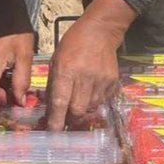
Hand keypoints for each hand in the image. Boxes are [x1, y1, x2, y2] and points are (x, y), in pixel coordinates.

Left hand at [46, 0, 135, 130]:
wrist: (100, 32)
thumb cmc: (72, 45)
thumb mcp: (56, 60)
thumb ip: (53, 84)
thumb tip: (51, 108)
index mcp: (66, 71)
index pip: (60, 101)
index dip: (56, 120)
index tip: (53, 132)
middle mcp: (84, 77)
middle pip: (77, 110)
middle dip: (70, 118)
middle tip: (66, 118)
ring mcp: (101, 80)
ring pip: (91, 108)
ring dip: (83, 110)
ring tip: (79, 102)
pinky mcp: (112, 81)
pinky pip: (102, 100)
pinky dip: (95, 102)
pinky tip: (91, 93)